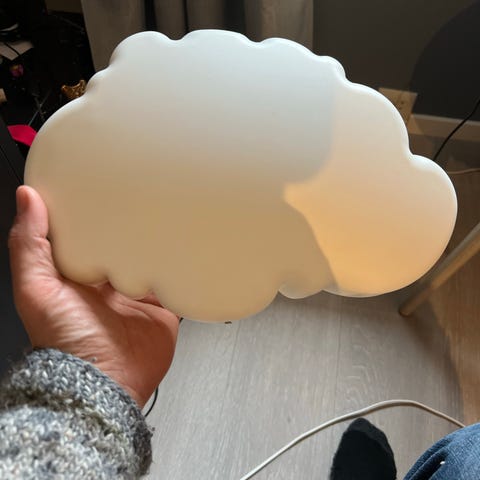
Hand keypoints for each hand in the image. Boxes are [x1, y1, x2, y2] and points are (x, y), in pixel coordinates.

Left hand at [8, 186, 178, 407]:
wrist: (105, 382)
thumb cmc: (66, 343)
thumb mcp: (37, 289)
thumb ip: (30, 245)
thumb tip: (26, 200)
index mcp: (78, 277)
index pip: (85, 237)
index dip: (90, 215)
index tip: (96, 191)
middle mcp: (108, 285)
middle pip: (123, 247)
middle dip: (130, 227)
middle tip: (140, 199)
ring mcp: (136, 296)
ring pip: (151, 261)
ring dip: (157, 246)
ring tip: (167, 220)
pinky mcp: (162, 309)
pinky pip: (174, 283)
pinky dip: (180, 271)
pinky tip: (184, 254)